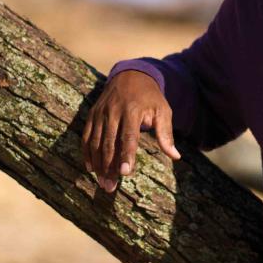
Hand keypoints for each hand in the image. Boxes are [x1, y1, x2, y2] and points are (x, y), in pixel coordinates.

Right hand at [82, 70, 180, 191]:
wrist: (130, 75)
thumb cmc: (150, 97)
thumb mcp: (163, 110)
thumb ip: (166, 133)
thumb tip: (175, 156)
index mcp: (133, 110)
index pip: (128, 136)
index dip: (126, 155)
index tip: (125, 173)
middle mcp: (113, 111)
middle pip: (109, 143)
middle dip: (109, 167)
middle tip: (110, 187)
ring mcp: (100, 113)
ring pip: (95, 142)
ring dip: (98, 164)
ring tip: (103, 183)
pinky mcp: (92, 114)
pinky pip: (86, 136)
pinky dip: (87, 152)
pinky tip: (91, 168)